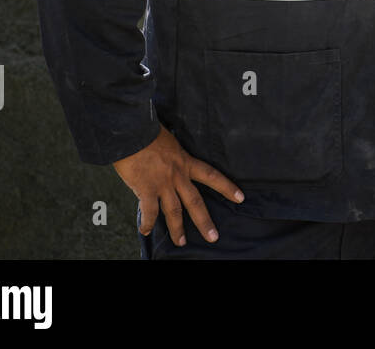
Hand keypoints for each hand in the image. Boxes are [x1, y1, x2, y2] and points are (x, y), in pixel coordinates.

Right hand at [112, 125, 243, 246]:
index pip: (212, 175)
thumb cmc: (148, 132)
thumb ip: (173, 155)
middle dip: (204, 221)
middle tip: (213, 237)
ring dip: (177, 228)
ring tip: (181, 243)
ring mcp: (162, 183)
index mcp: (186, 161)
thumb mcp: (169, 141)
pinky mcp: (146, 188)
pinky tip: (145, 231)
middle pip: (195, 202)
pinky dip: (147, 223)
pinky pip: (149, 211)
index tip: (240, 198)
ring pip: (174, 211)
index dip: (227, 187)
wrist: (133, 131)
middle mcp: (177, 175)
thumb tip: (170, 160)